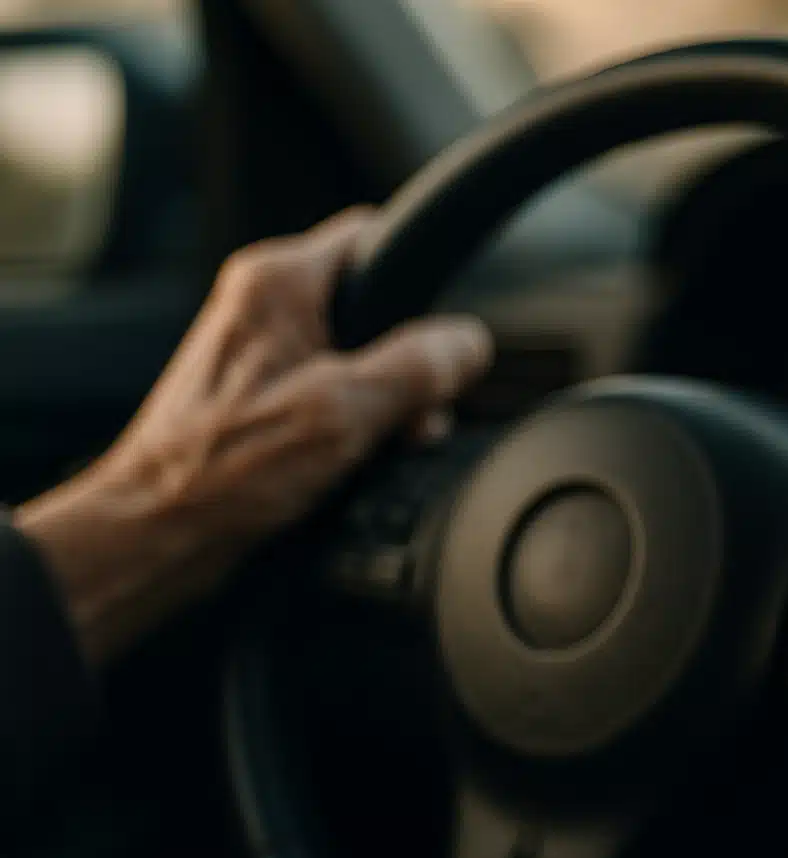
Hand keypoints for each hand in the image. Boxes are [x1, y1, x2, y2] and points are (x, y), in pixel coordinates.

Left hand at [15, 208, 493, 665]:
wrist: (159, 533)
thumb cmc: (225, 471)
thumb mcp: (345, 411)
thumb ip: (418, 368)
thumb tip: (469, 342)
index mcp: (278, 282)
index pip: (374, 236)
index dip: (421, 280)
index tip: (446, 333)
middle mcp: (265, 307)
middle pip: (378, 307)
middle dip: (413, 363)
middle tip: (416, 413)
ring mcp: (262, 354)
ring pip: (362, 356)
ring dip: (390, 404)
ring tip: (387, 446)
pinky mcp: (263, 399)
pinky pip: (335, 394)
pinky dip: (359, 425)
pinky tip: (360, 462)